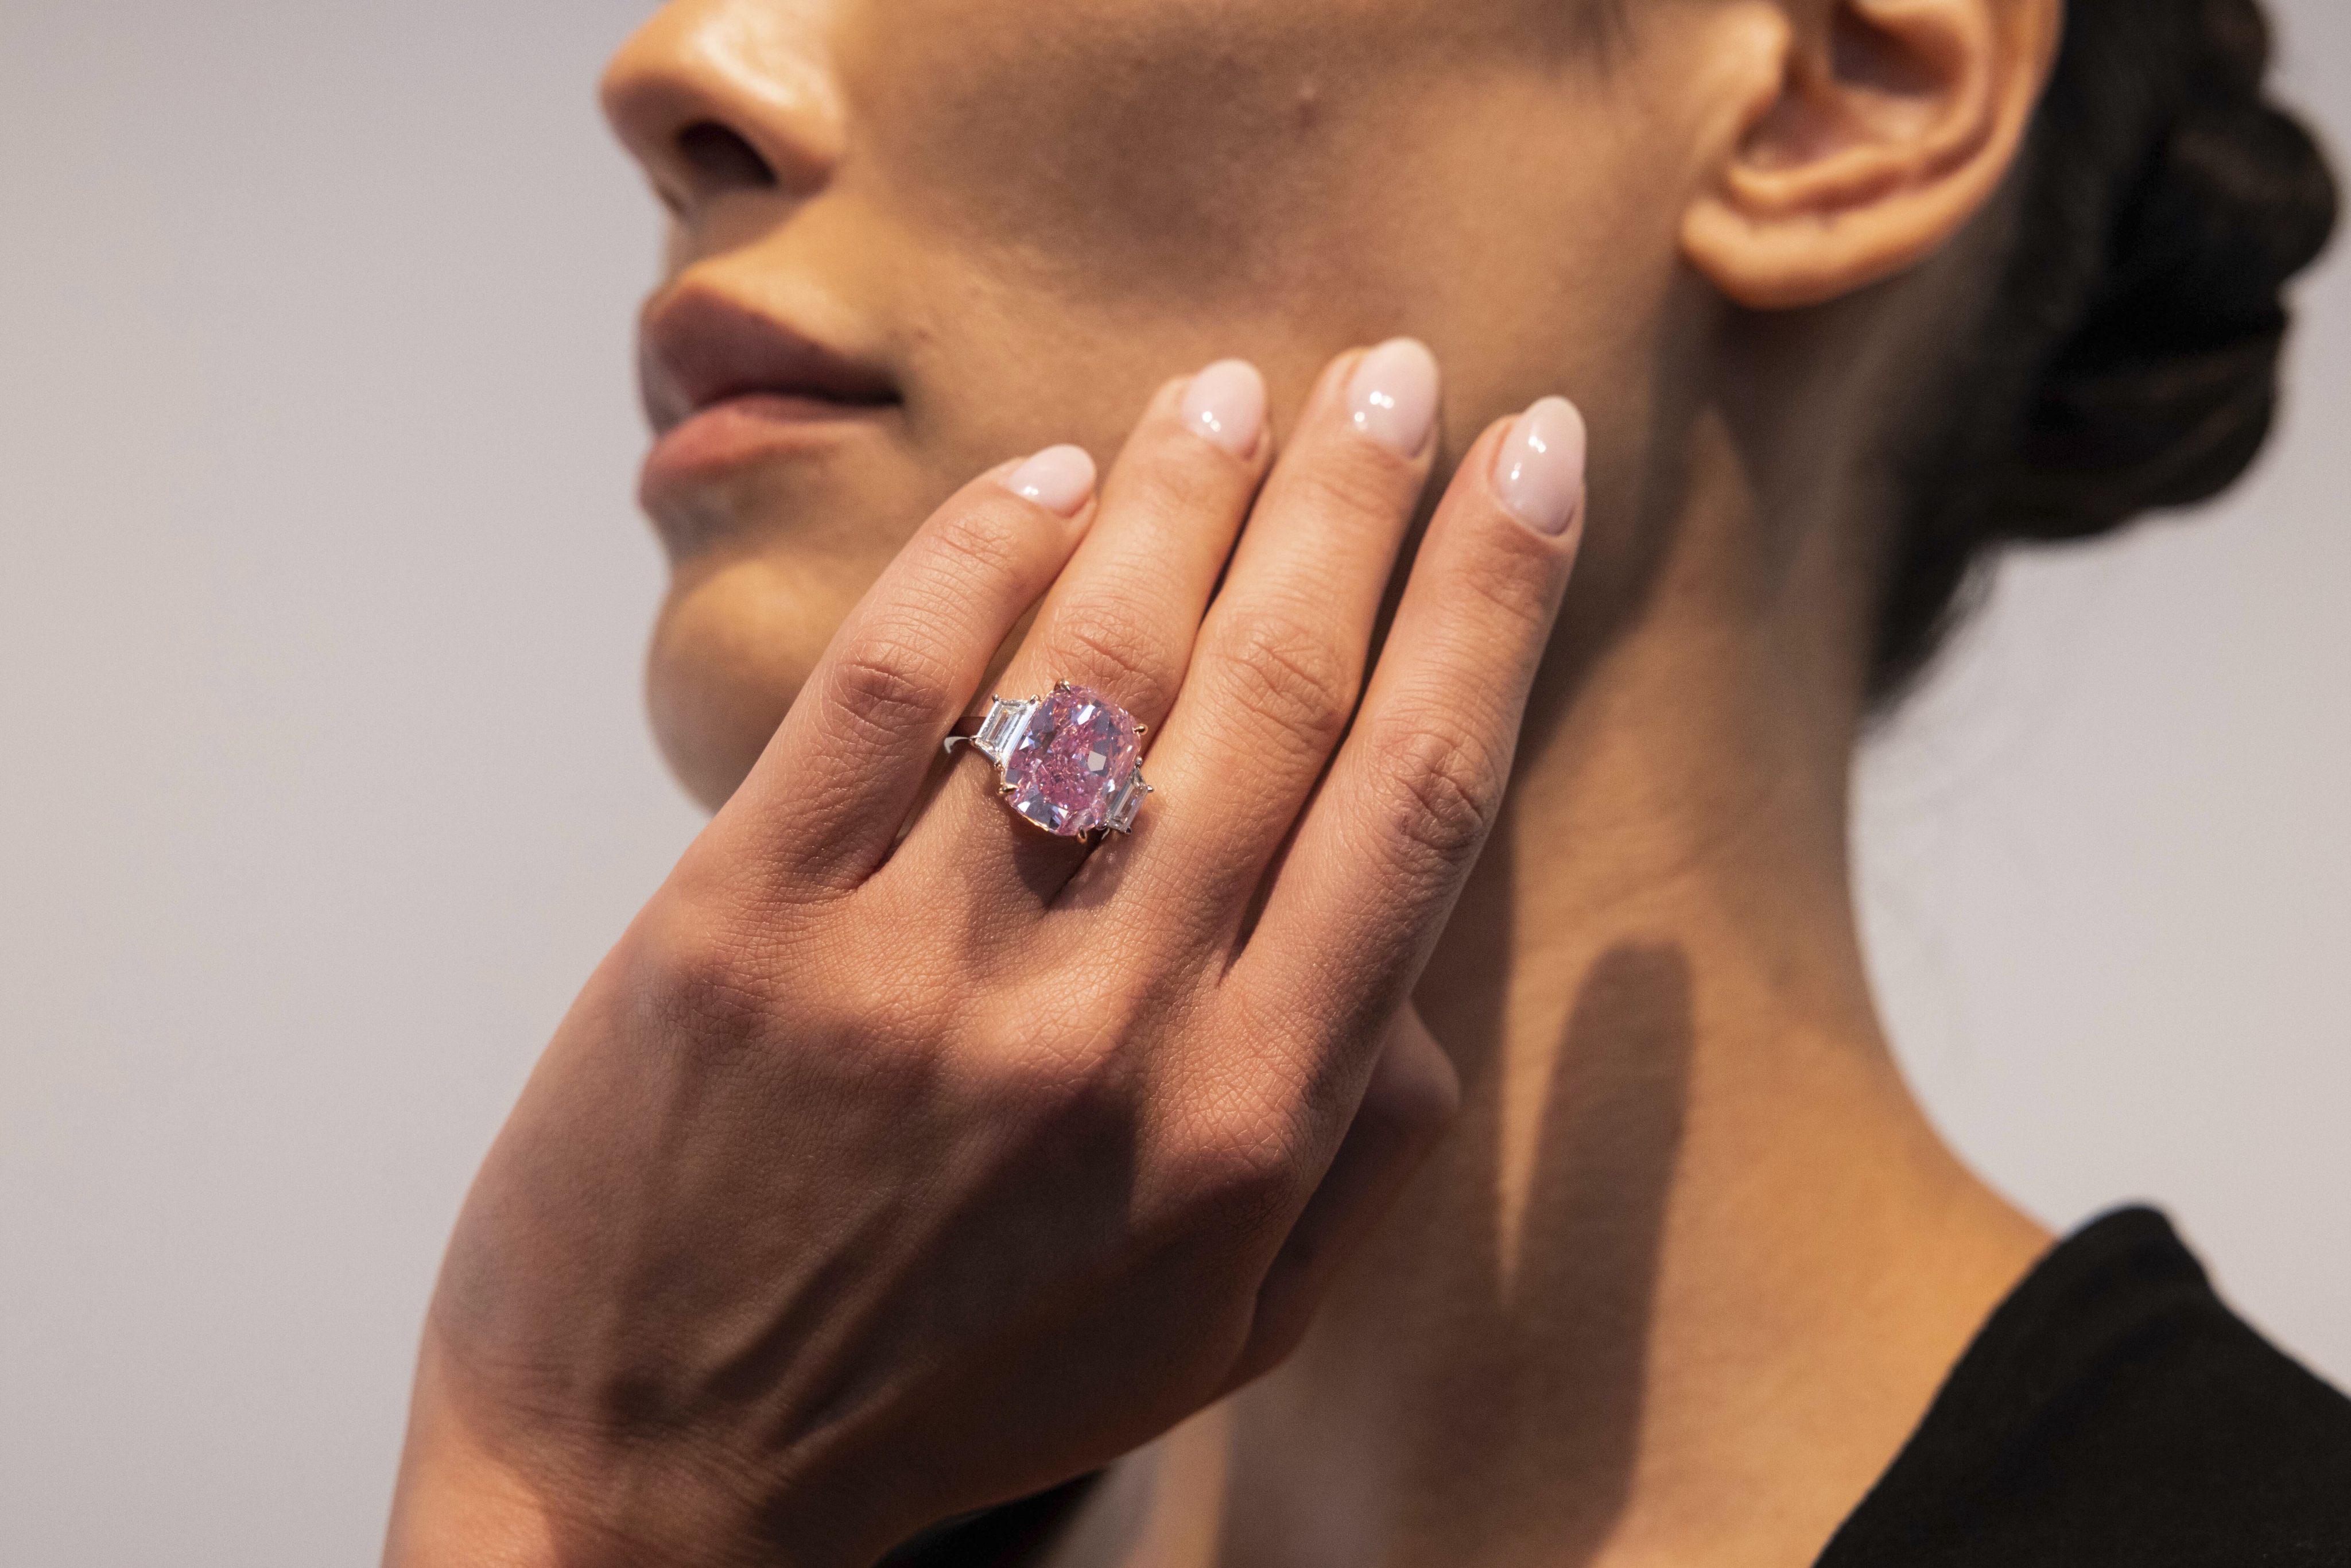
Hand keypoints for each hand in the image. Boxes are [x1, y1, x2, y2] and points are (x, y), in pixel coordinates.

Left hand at [384, 342, 1587, 1567]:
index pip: (1414, 802)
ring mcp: (913, 971)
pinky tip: (1048, 478)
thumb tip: (1428, 969)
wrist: (652, 1477)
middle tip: (1395, 373)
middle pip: (1273, 696)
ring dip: (1186, 494)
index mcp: (1246, 1131)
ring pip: (1092, 664)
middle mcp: (1104, 1034)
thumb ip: (1360, 1156)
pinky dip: (978, 555)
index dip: (1492, 604)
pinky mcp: (739, 926)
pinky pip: (884, 685)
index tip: (1535, 465)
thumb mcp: (1218, 1332)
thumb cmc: (954, 1392)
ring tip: (1239, 389)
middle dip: (1356, 503)